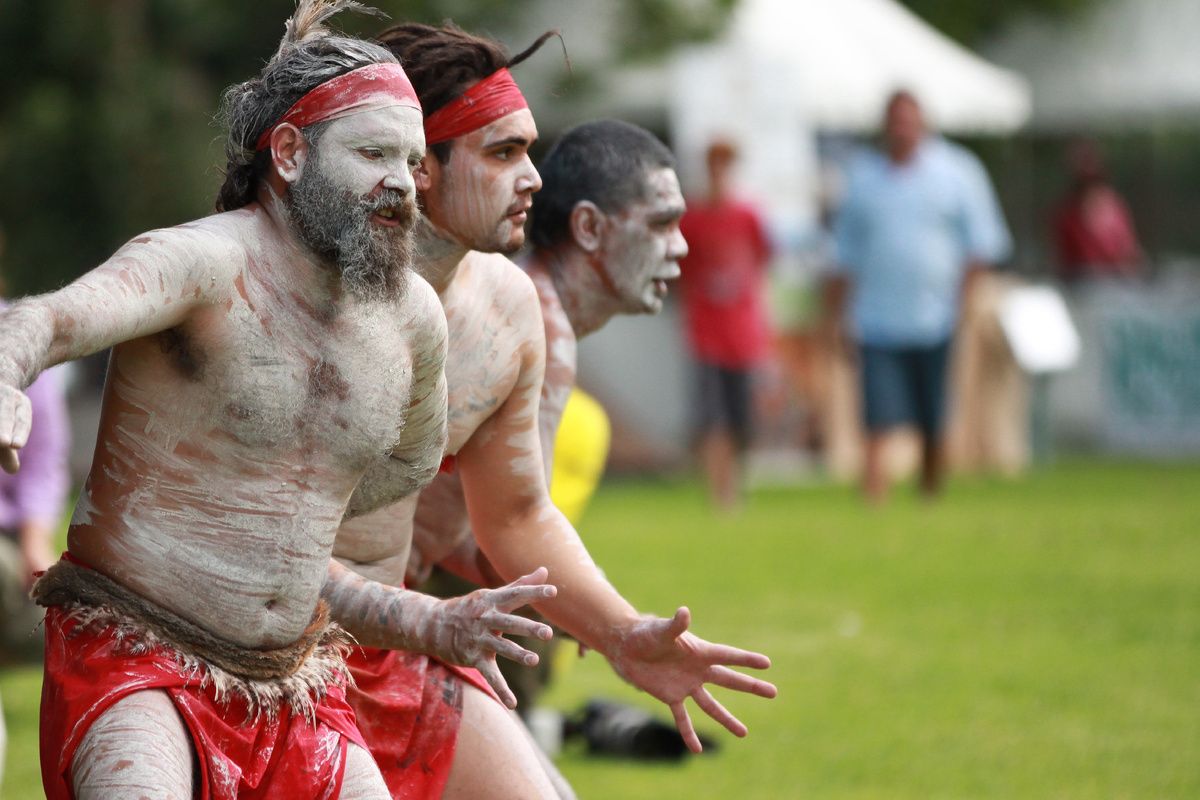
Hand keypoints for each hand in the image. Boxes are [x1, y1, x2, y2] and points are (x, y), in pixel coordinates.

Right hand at [0, 384, 31, 473]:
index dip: (20, 432)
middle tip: (4, 442)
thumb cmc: (3, 415)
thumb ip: (8, 451)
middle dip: (2, 427)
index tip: (16, 445)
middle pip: (4, 413)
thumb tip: (13, 469)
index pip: (22, 420)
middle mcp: (6, 395)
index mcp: (21, 404)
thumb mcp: (11, 429)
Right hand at [424, 566, 556, 707]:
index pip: (515, 594)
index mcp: (492, 601)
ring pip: (501, 648)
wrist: (432, 625)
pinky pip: (489, 676)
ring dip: (517, 654)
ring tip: (534, 660)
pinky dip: (501, 690)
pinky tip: (513, 704)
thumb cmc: (470, 608)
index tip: (553, 592)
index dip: (533, 593)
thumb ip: (521, 584)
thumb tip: (545, 570)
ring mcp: (479, 639)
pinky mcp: (473, 658)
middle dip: (528, 628)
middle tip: (548, 633)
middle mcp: (485, 619)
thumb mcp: (492, 595)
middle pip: (509, 623)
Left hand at [608, 607, 776, 752]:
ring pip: (711, 705)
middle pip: (729, 680)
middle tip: (773, 692)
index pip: (728, 656)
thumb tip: (684, 612)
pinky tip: (697, 750)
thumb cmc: (645, 633)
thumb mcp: (661, 630)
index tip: (767, 664)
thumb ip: (675, 625)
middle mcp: (697, 670)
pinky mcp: (671, 696)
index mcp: (699, 651)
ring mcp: (686, 684)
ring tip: (744, 733)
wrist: (626, 646)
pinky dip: (688, 734)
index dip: (746, 660)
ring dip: (726, 719)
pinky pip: (682, 718)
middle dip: (751, 686)